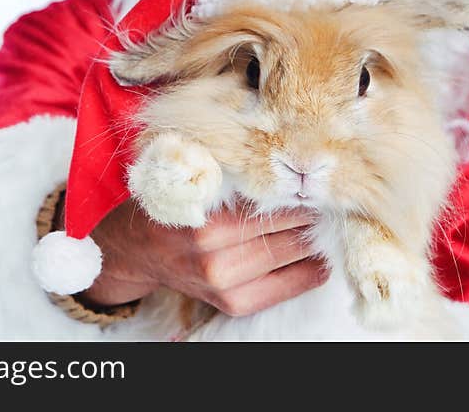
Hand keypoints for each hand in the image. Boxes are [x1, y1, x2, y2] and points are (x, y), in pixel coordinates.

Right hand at [78, 198, 328, 316]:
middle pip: (287, 233)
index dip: (301, 193)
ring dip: (315, 241)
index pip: (273, 206)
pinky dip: (309, 273)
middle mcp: (215, 258)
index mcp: (207, 222)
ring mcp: (225, 285)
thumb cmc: (172, 205)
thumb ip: (234, 174)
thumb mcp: (195, 180)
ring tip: (326, 223)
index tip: (318, 181)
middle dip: (312, 216)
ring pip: (290, 259)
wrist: (138, 251)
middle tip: (330, 200)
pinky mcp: (232, 304)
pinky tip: (321, 260)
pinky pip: (284, 289)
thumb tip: (290, 164)